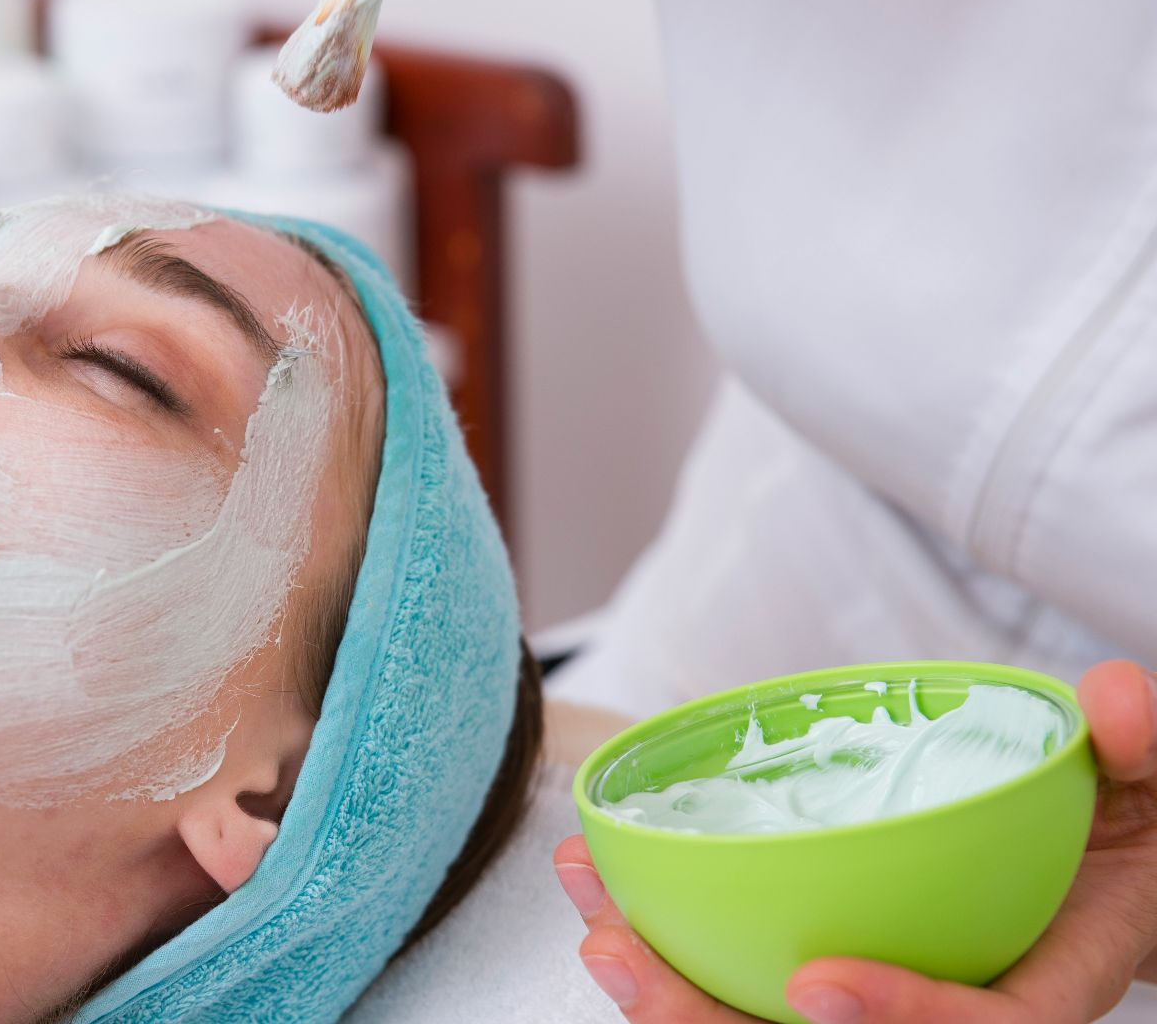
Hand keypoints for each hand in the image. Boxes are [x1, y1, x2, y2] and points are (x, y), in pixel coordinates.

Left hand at [552, 659, 1156, 1022]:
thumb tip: (1115, 700)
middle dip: (710, 1019)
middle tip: (621, 956)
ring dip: (664, 984)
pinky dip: (668, 942)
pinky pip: (739, 979)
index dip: (899, 1019)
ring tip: (590, 921)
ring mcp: (878, 994)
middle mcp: (948, 1009)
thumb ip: (1136, 748)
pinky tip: (602, 892)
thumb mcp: (1146, 784)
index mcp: (1038, 993)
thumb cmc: (1121, 827)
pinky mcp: (826, 971)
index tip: (813, 985)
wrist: (1108, 860)